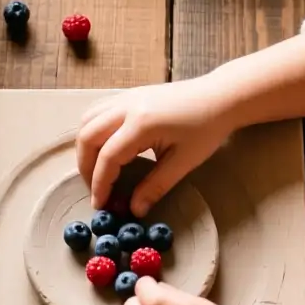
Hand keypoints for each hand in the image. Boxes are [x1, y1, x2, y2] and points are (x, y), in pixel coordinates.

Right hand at [76, 78, 233, 212]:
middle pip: (88, 136)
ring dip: (86, 147)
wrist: (219, 97)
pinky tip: (103, 146)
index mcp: (141, 124)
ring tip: (96, 169)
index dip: (100, 184)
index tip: (101, 205)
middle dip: (85, 166)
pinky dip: (92, 130)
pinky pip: (97, 110)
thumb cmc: (206, 129)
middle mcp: (126, 106)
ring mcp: (125, 97)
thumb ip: (156, 186)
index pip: (108, 157)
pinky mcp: (128, 95)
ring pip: (87, 120)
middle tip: (95, 189)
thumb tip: (134, 210)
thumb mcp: (183, 162)